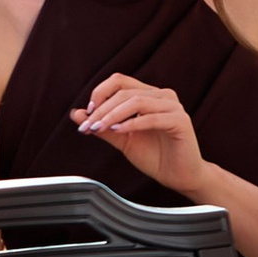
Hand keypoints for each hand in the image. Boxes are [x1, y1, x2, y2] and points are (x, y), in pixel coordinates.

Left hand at [73, 78, 203, 194]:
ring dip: (112, 115)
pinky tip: (119, 131)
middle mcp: (162, 96)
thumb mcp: (122, 139)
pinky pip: (152, 118)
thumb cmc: (155, 156)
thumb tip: (77, 114)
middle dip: (101, 109)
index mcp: (149, 95)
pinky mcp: (180, 121)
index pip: (120, 81)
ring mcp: (173, 107)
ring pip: (136, 101)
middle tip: (87, 126)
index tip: (87, 113)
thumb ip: (102, 126)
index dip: (100, 93)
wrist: (179, 175)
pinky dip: (131, 124)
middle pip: (125, 92)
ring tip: (99, 128)